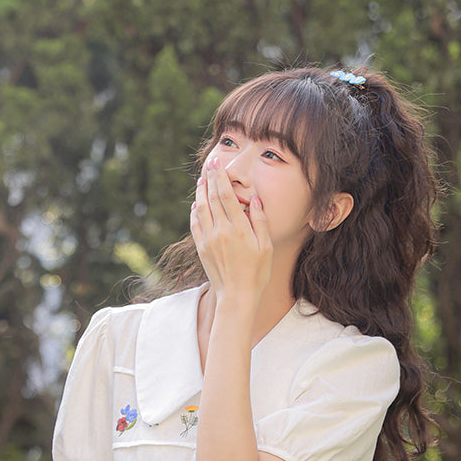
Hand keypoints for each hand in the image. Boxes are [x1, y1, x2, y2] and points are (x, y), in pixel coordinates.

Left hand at [190, 157, 271, 299]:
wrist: (236, 296)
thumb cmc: (256, 273)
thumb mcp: (266, 247)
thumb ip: (260, 221)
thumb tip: (255, 199)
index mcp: (239, 228)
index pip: (226, 195)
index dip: (220, 177)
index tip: (218, 164)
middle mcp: (221, 231)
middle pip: (211, 198)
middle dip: (210, 178)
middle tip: (209, 164)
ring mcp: (209, 240)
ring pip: (200, 209)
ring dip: (200, 193)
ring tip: (201, 181)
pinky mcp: (202, 249)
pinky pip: (195, 225)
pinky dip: (194, 213)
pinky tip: (196, 206)